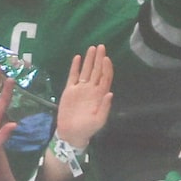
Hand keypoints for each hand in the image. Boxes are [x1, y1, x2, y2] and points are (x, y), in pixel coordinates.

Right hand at [51, 44, 113, 158]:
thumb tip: (110, 93)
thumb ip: (105, 107)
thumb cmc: (87, 129)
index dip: (106, 68)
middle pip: (97, 71)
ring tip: (91, 48)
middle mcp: (91, 89)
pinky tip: (77, 58)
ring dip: (89, 60)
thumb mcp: (99, 120)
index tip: (106, 58)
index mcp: (100, 95)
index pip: (105, 78)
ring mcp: (80, 89)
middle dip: (99, 59)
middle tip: (101, 46)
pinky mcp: (70, 90)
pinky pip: (73, 76)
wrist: (71, 133)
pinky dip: (75, 67)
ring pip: (86, 71)